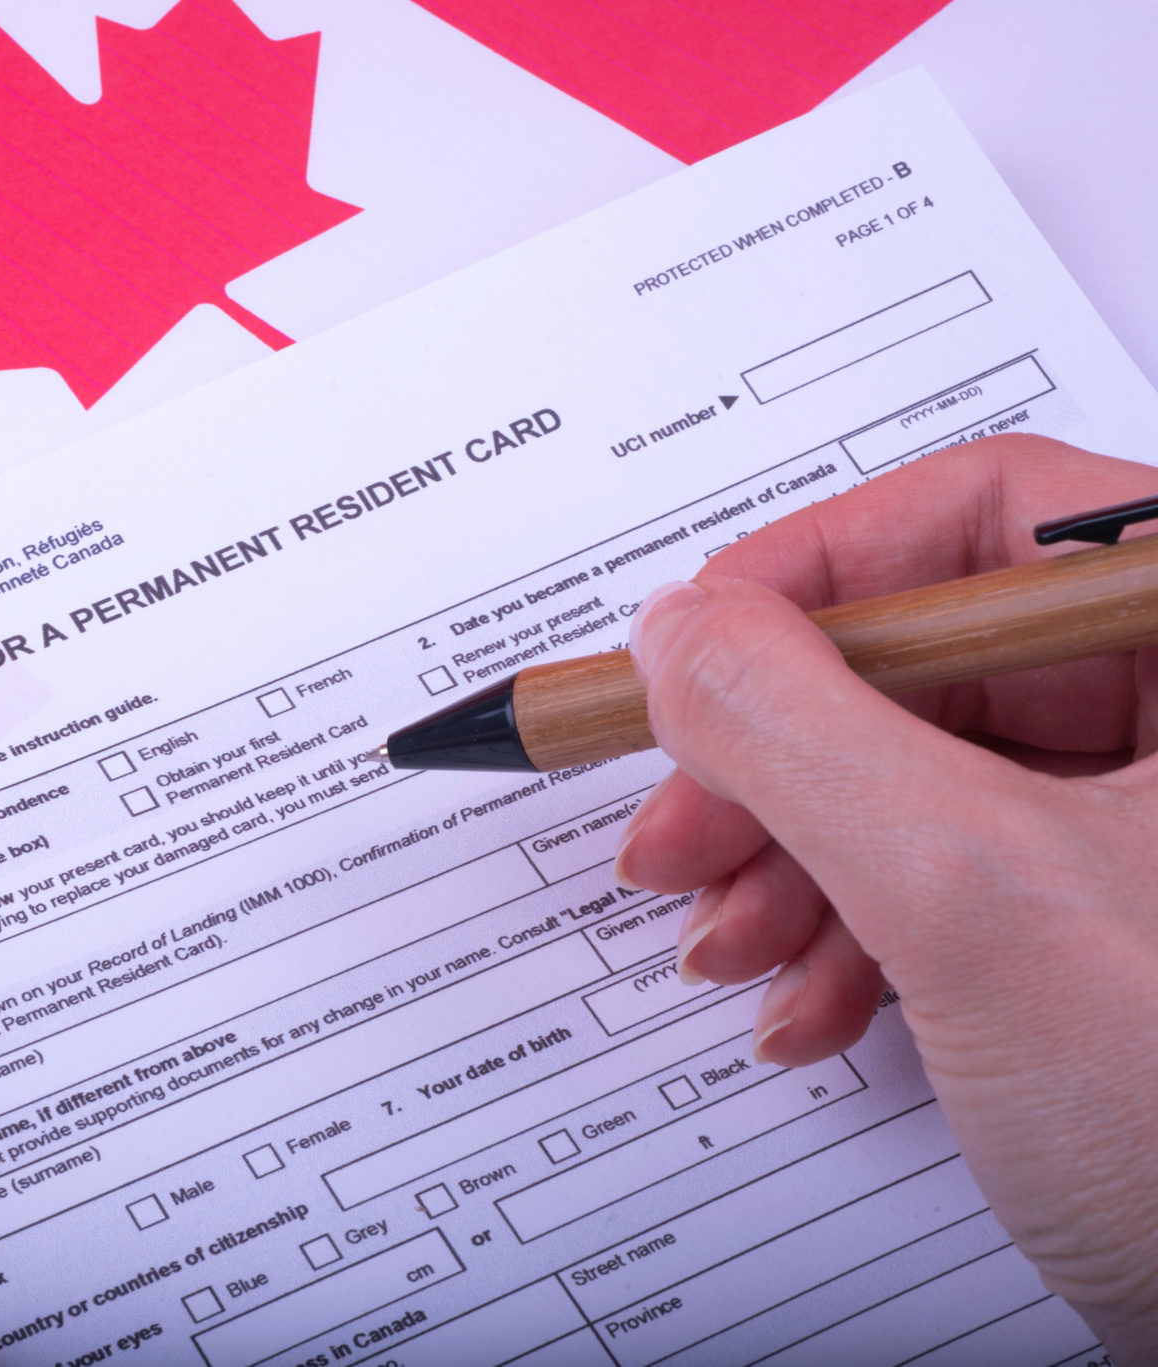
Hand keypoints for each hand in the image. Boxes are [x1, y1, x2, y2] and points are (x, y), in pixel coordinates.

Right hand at [614, 435, 1157, 1358]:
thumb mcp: (978, 901)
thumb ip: (802, 734)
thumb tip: (681, 636)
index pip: (995, 508)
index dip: (817, 566)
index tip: (691, 649)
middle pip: (940, 660)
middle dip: (779, 761)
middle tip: (679, 834)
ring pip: (931, 778)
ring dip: (797, 864)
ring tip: (728, 949)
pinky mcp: (1128, 927)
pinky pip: (963, 879)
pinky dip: (862, 938)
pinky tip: (813, 1009)